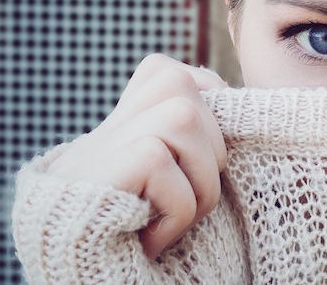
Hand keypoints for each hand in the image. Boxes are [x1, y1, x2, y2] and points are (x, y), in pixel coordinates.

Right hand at [49, 54, 228, 257]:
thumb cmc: (135, 252)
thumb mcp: (164, 197)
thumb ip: (184, 153)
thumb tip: (232, 111)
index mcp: (119, 134)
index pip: (167, 74)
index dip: (204, 102)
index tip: (208, 154)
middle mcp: (102, 134)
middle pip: (181, 84)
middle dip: (212, 149)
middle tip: (192, 203)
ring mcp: (93, 151)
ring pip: (181, 116)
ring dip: (200, 178)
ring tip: (178, 220)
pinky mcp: (96, 173)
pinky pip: (161, 164)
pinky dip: (175, 210)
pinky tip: (154, 241)